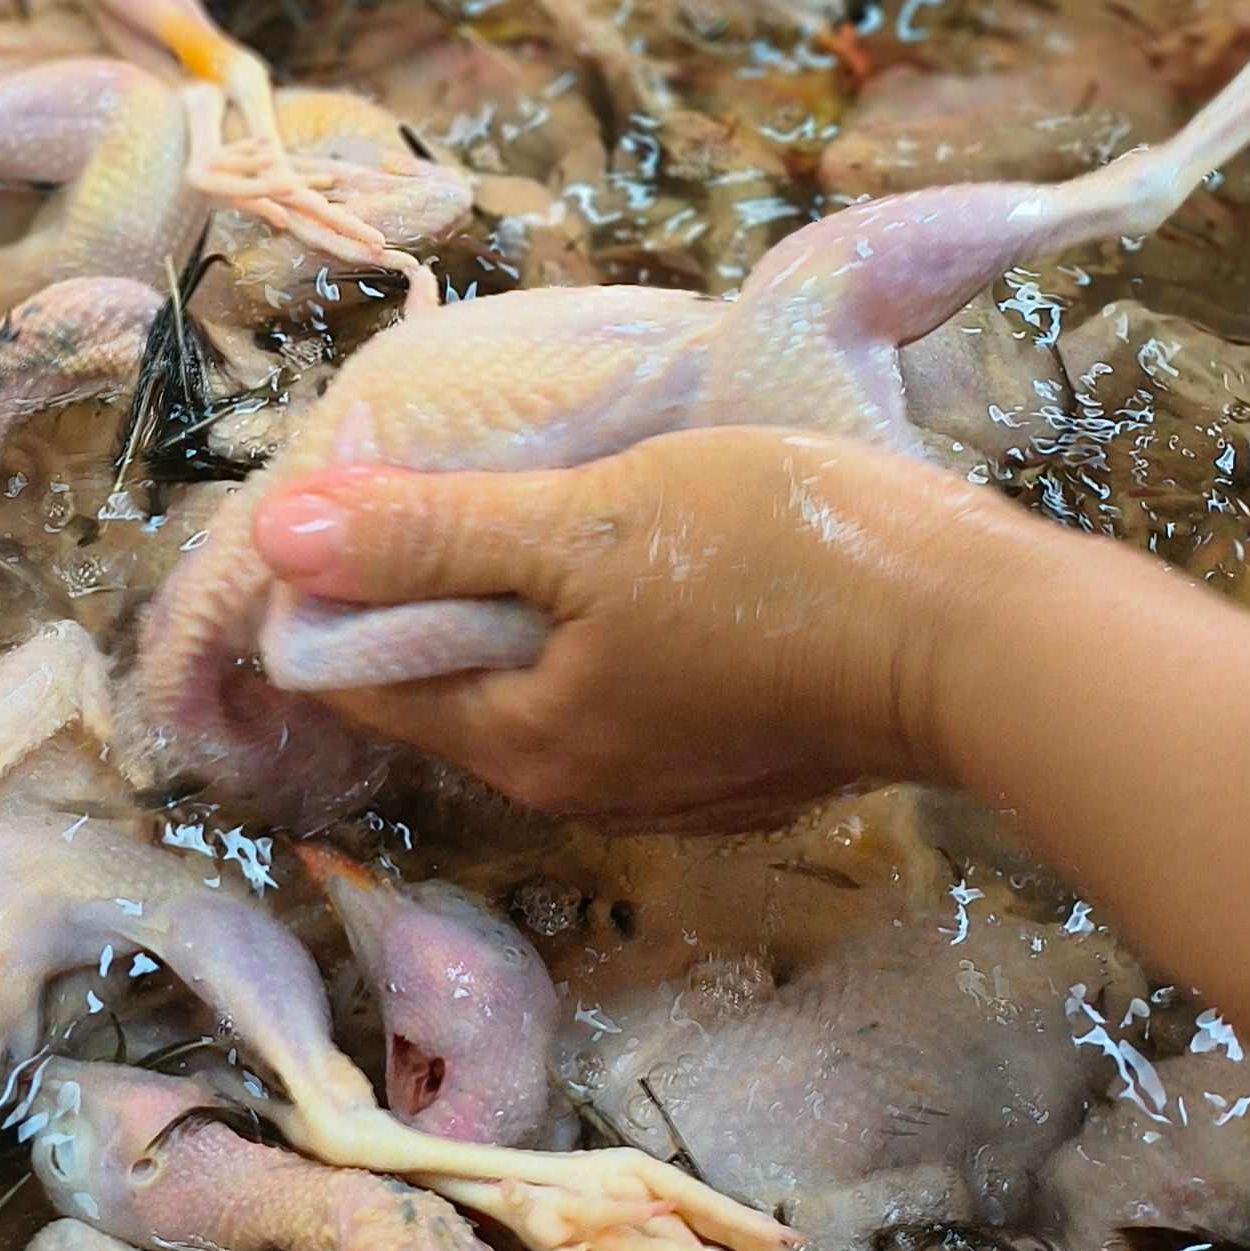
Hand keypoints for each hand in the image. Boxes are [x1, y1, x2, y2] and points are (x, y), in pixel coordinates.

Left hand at [248, 427, 1014, 825]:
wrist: (975, 634)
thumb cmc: (774, 560)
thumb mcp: (585, 521)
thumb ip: (430, 533)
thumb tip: (274, 537)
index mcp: (522, 741)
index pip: (360, 675)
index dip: (336, 577)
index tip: (365, 476)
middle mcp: (582, 787)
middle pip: (456, 677)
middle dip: (436, 579)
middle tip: (458, 463)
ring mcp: (674, 784)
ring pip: (551, 678)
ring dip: (534, 596)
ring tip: (561, 489)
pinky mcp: (751, 759)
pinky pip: (638, 688)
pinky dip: (619, 623)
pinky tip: (658, 551)